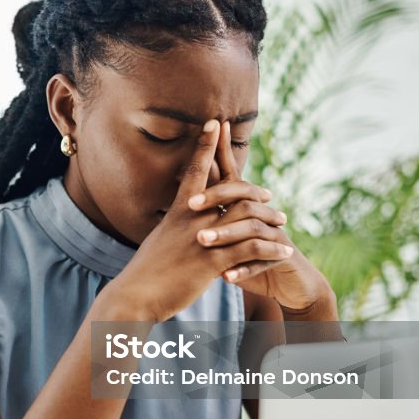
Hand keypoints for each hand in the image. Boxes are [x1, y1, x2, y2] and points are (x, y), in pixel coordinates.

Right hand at [102, 119, 295, 321]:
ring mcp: (203, 239)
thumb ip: (175, 229)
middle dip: (255, 188)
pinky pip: (251, 249)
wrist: (135, 295)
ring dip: (270, 219)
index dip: (205, 145)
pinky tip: (284, 251)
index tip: (215, 122)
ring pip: (248, 218)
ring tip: (284, 223)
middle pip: (232, 190)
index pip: (195, 170)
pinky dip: (271, 248)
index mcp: (177, 212)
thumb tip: (180, 224)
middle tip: (269, 193)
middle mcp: (191, 219)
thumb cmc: (145, 272)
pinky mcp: (212, 262)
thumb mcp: (159, 241)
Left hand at [189, 121, 333, 310]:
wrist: (286, 282)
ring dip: (226, 234)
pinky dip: (243, 269)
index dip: (221, 156)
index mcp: (245, 207)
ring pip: (251, 228)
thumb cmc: (248, 257)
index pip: (232, 178)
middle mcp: (262, 215)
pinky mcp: (282, 257)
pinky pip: (262, 261)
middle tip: (191, 204)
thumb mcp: (229, 236)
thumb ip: (213, 218)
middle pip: (241, 198)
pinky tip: (225, 277)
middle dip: (216, 198)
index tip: (205, 138)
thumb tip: (183, 197)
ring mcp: (274, 235)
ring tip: (202, 240)